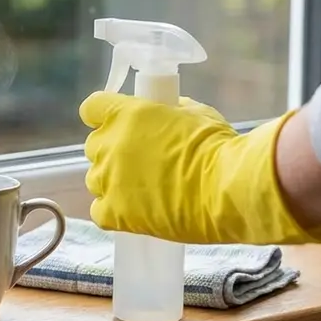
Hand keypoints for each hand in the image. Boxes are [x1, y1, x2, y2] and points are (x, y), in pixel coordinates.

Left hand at [80, 92, 320, 244]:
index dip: (105, 116)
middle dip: (115, 151)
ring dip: (114, 181)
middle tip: (144, 161)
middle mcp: (108, 145)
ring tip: (147, 190)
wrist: (229, 189)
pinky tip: (136, 212)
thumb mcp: (195, 113)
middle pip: (95, 146)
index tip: (120, 124)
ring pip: (96, 178)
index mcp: (124, 115)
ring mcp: (107, 180)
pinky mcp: (114, 212)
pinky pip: (100, 211)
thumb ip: (168, 111)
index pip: (92, 108)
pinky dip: (114, 211)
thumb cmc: (219, 147)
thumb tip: (167, 113)